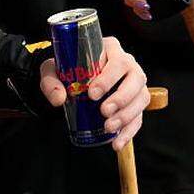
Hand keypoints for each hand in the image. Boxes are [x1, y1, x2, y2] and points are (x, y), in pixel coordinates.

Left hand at [39, 36, 149, 150]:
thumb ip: (51, 82)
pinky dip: (129, 132)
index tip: (92, 94)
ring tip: (108, 127)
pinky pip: (139, 117)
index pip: (117, 61)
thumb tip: (59, 99)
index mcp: (110, 49)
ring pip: (141, 97)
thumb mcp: (52, 71)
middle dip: (121, 97)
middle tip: (103, 112)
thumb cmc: (64, 70)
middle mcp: (128, 63)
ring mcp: (134, 83)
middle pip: (136, 78)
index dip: (108, 78)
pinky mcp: (134, 102)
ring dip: (127, 115)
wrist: (69, 81)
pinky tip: (116, 143)